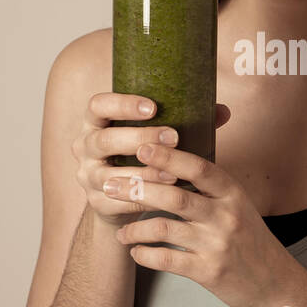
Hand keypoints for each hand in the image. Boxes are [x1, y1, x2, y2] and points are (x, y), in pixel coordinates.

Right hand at [73, 92, 230, 228]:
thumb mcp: (155, 135)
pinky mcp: (96, 201)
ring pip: (109, 174)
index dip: (122, 105)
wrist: (122, 198)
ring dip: (144, 173)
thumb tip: (223, 110)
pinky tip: (165, 194)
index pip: (98, 105)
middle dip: (140, 138)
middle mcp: (83, 146)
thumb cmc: (143, 156)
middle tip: (173, 137)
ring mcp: (87, 176)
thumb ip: (185, 121)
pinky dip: (142, 197)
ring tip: (174, 173)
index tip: (153, 107)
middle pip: (104, 140)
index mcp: (96, 122)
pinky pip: (118, 200)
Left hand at [107, 137, 301, 306]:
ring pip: (164, 228)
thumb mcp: (238, 206)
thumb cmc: (250, 240)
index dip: (169, 156)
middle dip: (138, 189)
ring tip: (121, 231)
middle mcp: (226, 216)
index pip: (199, 167)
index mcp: (232, 194)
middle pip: (175, 196)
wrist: (276, 284)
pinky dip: (145, 254)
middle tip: (110, 185)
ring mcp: (216, 244)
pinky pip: (167, 259)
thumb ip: (209, 187)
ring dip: (134, 228)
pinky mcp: (208, 271)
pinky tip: (136, 252)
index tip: (142, 147)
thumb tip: (170, 162)